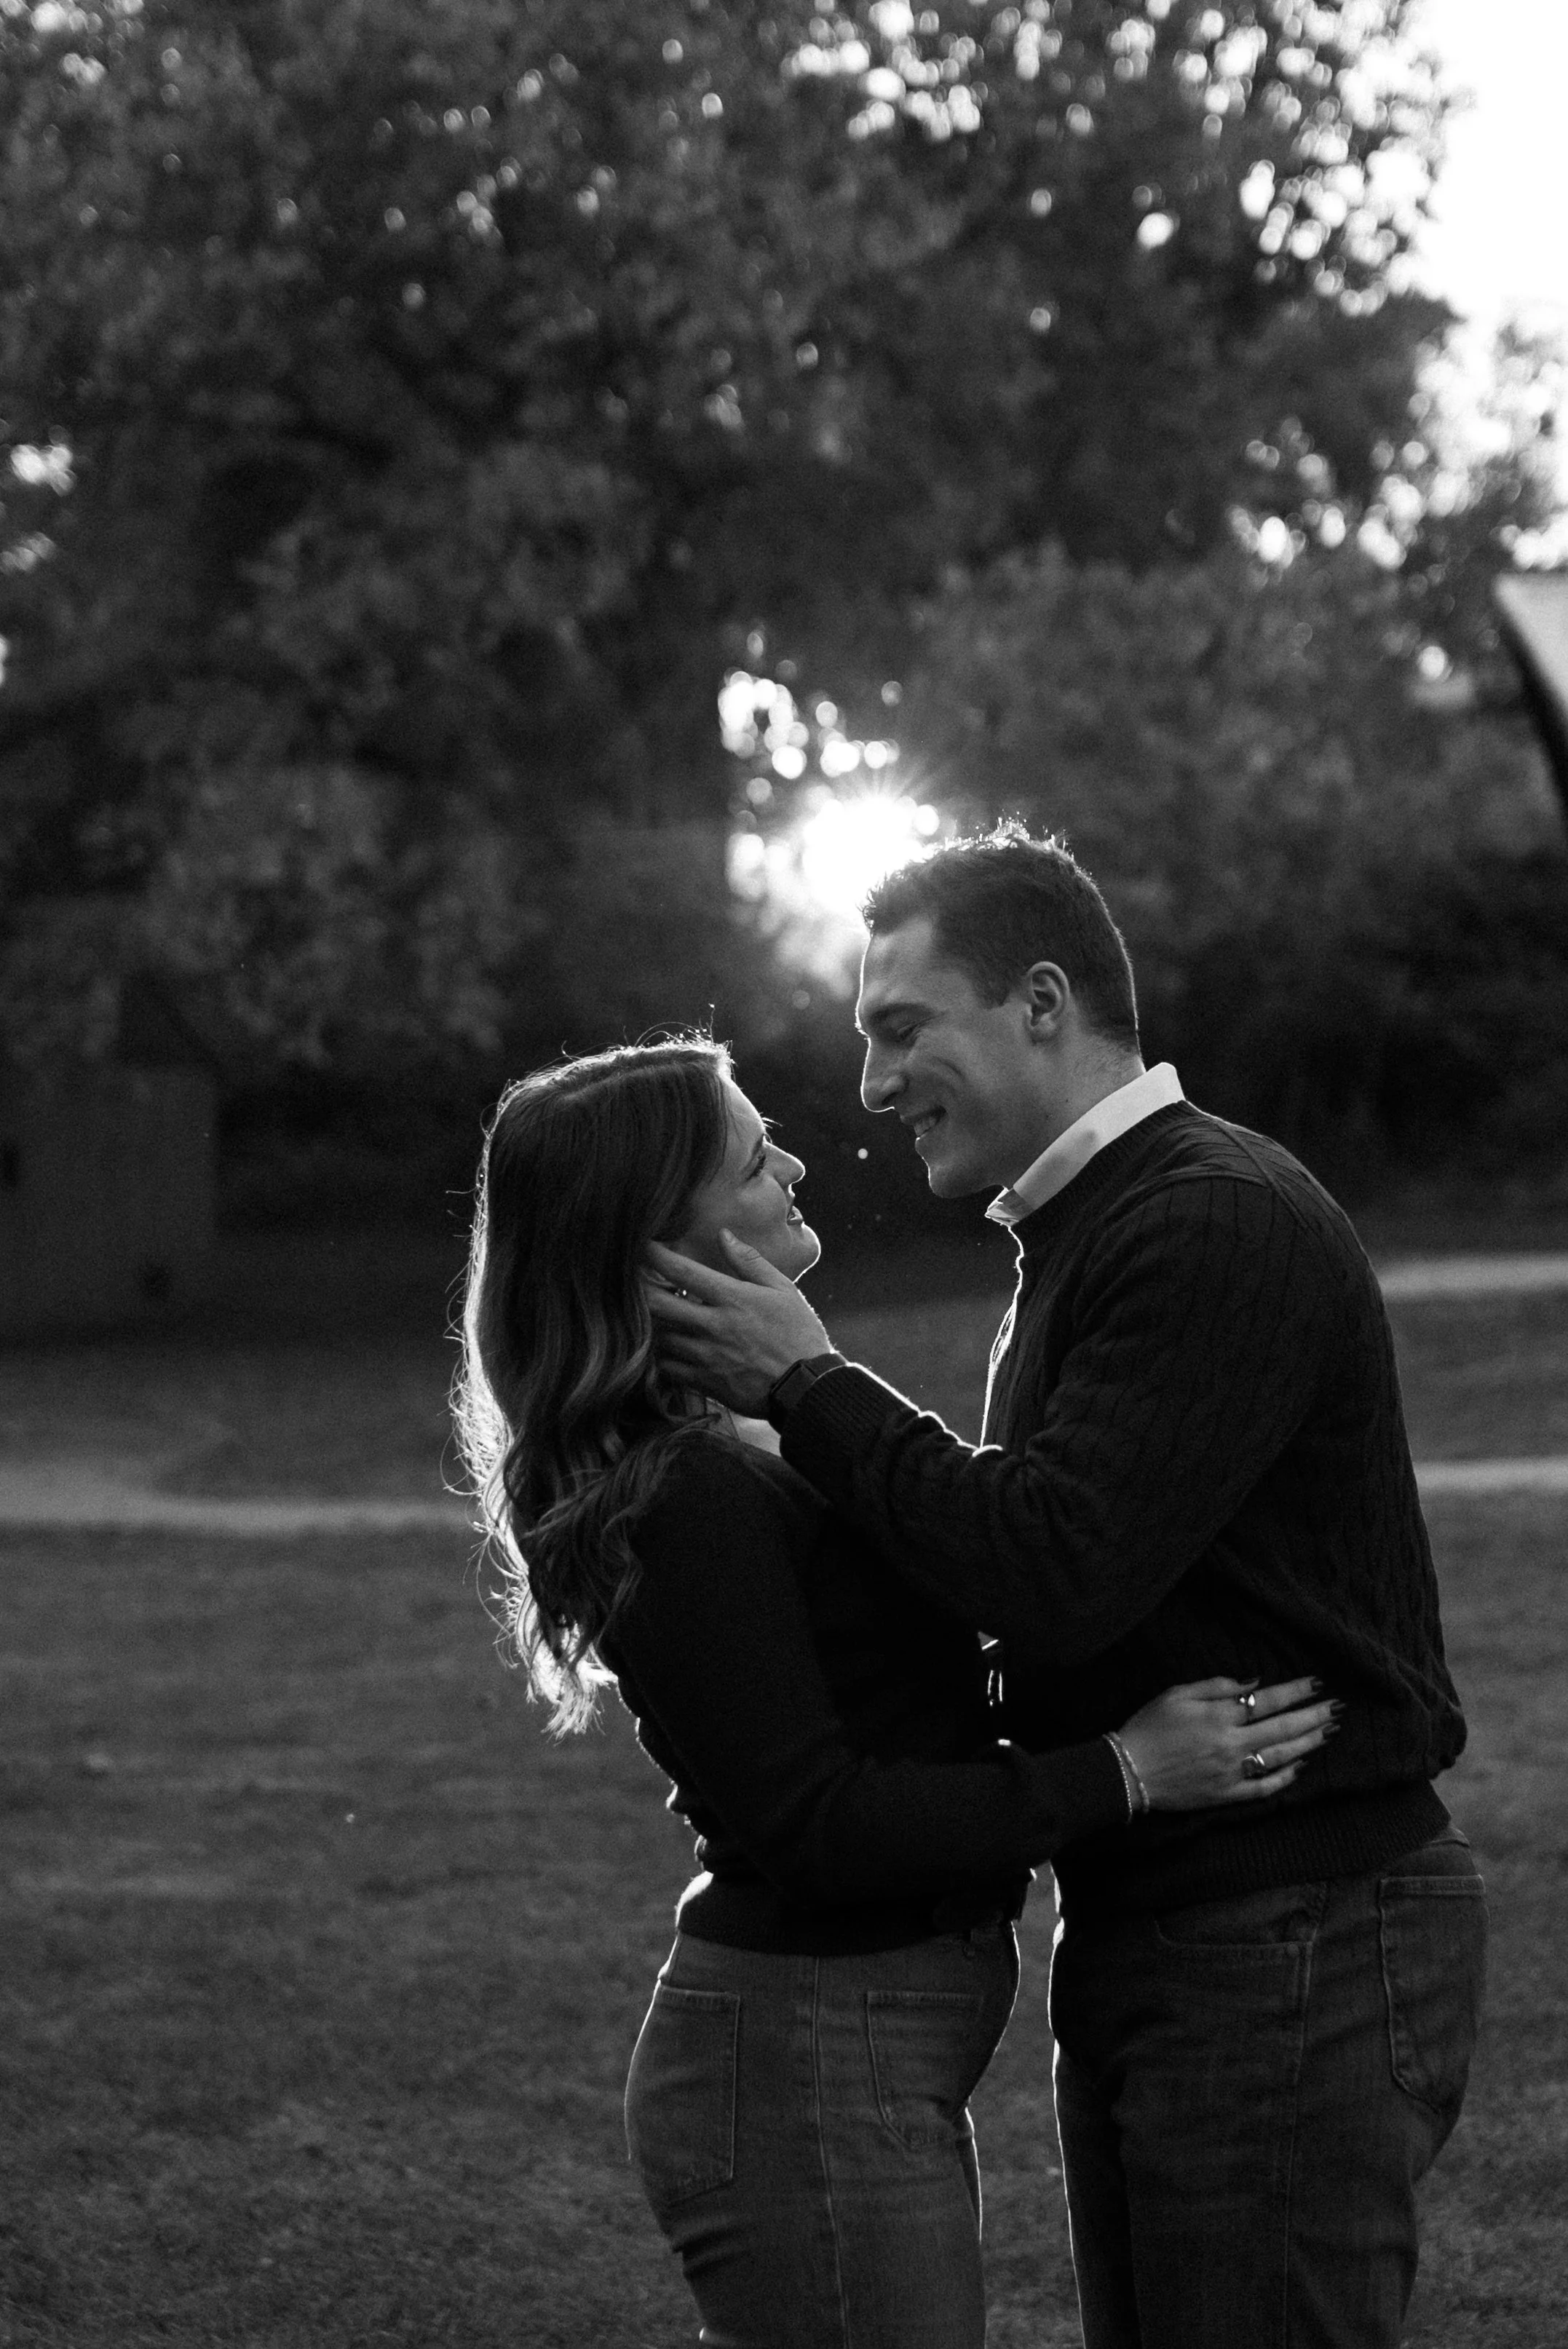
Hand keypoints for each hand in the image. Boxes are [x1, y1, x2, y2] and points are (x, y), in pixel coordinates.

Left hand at [646, 1234, 833, 1414]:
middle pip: (658, 1304)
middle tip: (632, 1283)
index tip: (644, 1247)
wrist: (808, 1387)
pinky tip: (665, 1349)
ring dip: (653, 1324)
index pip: (682, 1272)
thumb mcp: (783, 1290)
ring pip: (659, 1336)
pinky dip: (661, 1357)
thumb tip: (724, 1235)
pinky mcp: (705, 1382)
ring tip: (651, 1315)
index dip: (656, 1256)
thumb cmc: (799, 1334)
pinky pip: (668, 1368)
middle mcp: (713, 1325)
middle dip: (638, 1291)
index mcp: (732, 1298)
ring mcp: (706, 1355)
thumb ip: (750, 1262)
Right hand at [1116, 1676, 1339, 1811]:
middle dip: (1313, 1717)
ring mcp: (1231, 1772)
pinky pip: (1264, 1788)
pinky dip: (1285, 1778)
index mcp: (1218, 1716)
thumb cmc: (1149, 1726)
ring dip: (1308, 1743)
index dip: (1295, 1692)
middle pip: (1282, 1728)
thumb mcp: (1176, 1694)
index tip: (1317, 1684)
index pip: (1268, 1701)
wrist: (1129, 1771)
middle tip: (1337, 1708)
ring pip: (1280, 1757)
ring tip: (1328, 1732)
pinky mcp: (1227, 1795)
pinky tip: (1299, 1767)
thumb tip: (1254, 1683)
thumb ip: (1216, 1686)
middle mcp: (1231, 1744)